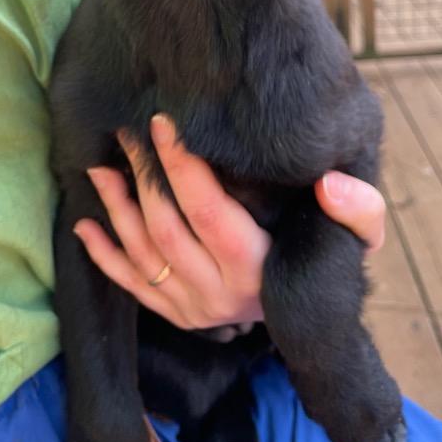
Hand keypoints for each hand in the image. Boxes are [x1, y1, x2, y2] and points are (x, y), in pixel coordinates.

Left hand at [73, 114, 385, 330]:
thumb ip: (359, 211)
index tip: (163, 121)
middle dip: (143, 173)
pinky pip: (128, 286)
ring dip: (115, 206)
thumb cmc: (323, 260)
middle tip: (127, 129)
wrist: (309, 319)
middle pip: (165, 226)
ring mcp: (189, 308)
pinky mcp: (173, 315)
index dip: (181, 165)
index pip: (207, 210)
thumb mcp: (357, 239)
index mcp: (255, 267)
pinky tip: (82, 224)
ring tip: (100, 163)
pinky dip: (102, 256)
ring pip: (140, 252)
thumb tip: (330, 184)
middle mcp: (217, 292)